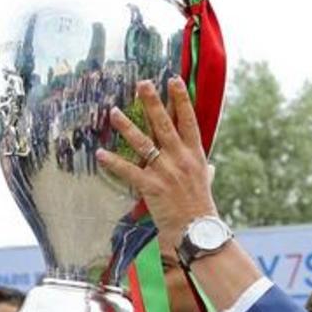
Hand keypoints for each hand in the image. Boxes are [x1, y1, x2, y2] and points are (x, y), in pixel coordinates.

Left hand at [96, 78, 217, 249]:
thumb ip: (206, 170)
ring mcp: (165, 171)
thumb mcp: (206, 182)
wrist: (197, 231)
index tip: (173, 80)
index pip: (188, 121)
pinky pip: (129, 171)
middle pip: (164, 124)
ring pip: (144, 143)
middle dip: (152, 102)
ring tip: (114, 112)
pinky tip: (101, 153)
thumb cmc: (201, 207)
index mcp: (195, 154)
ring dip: (127, 126)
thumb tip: (210, 167)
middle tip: (142, 83)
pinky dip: (114, 162)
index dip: (181, 99)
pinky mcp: (152, 187)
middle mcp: (180, 158)